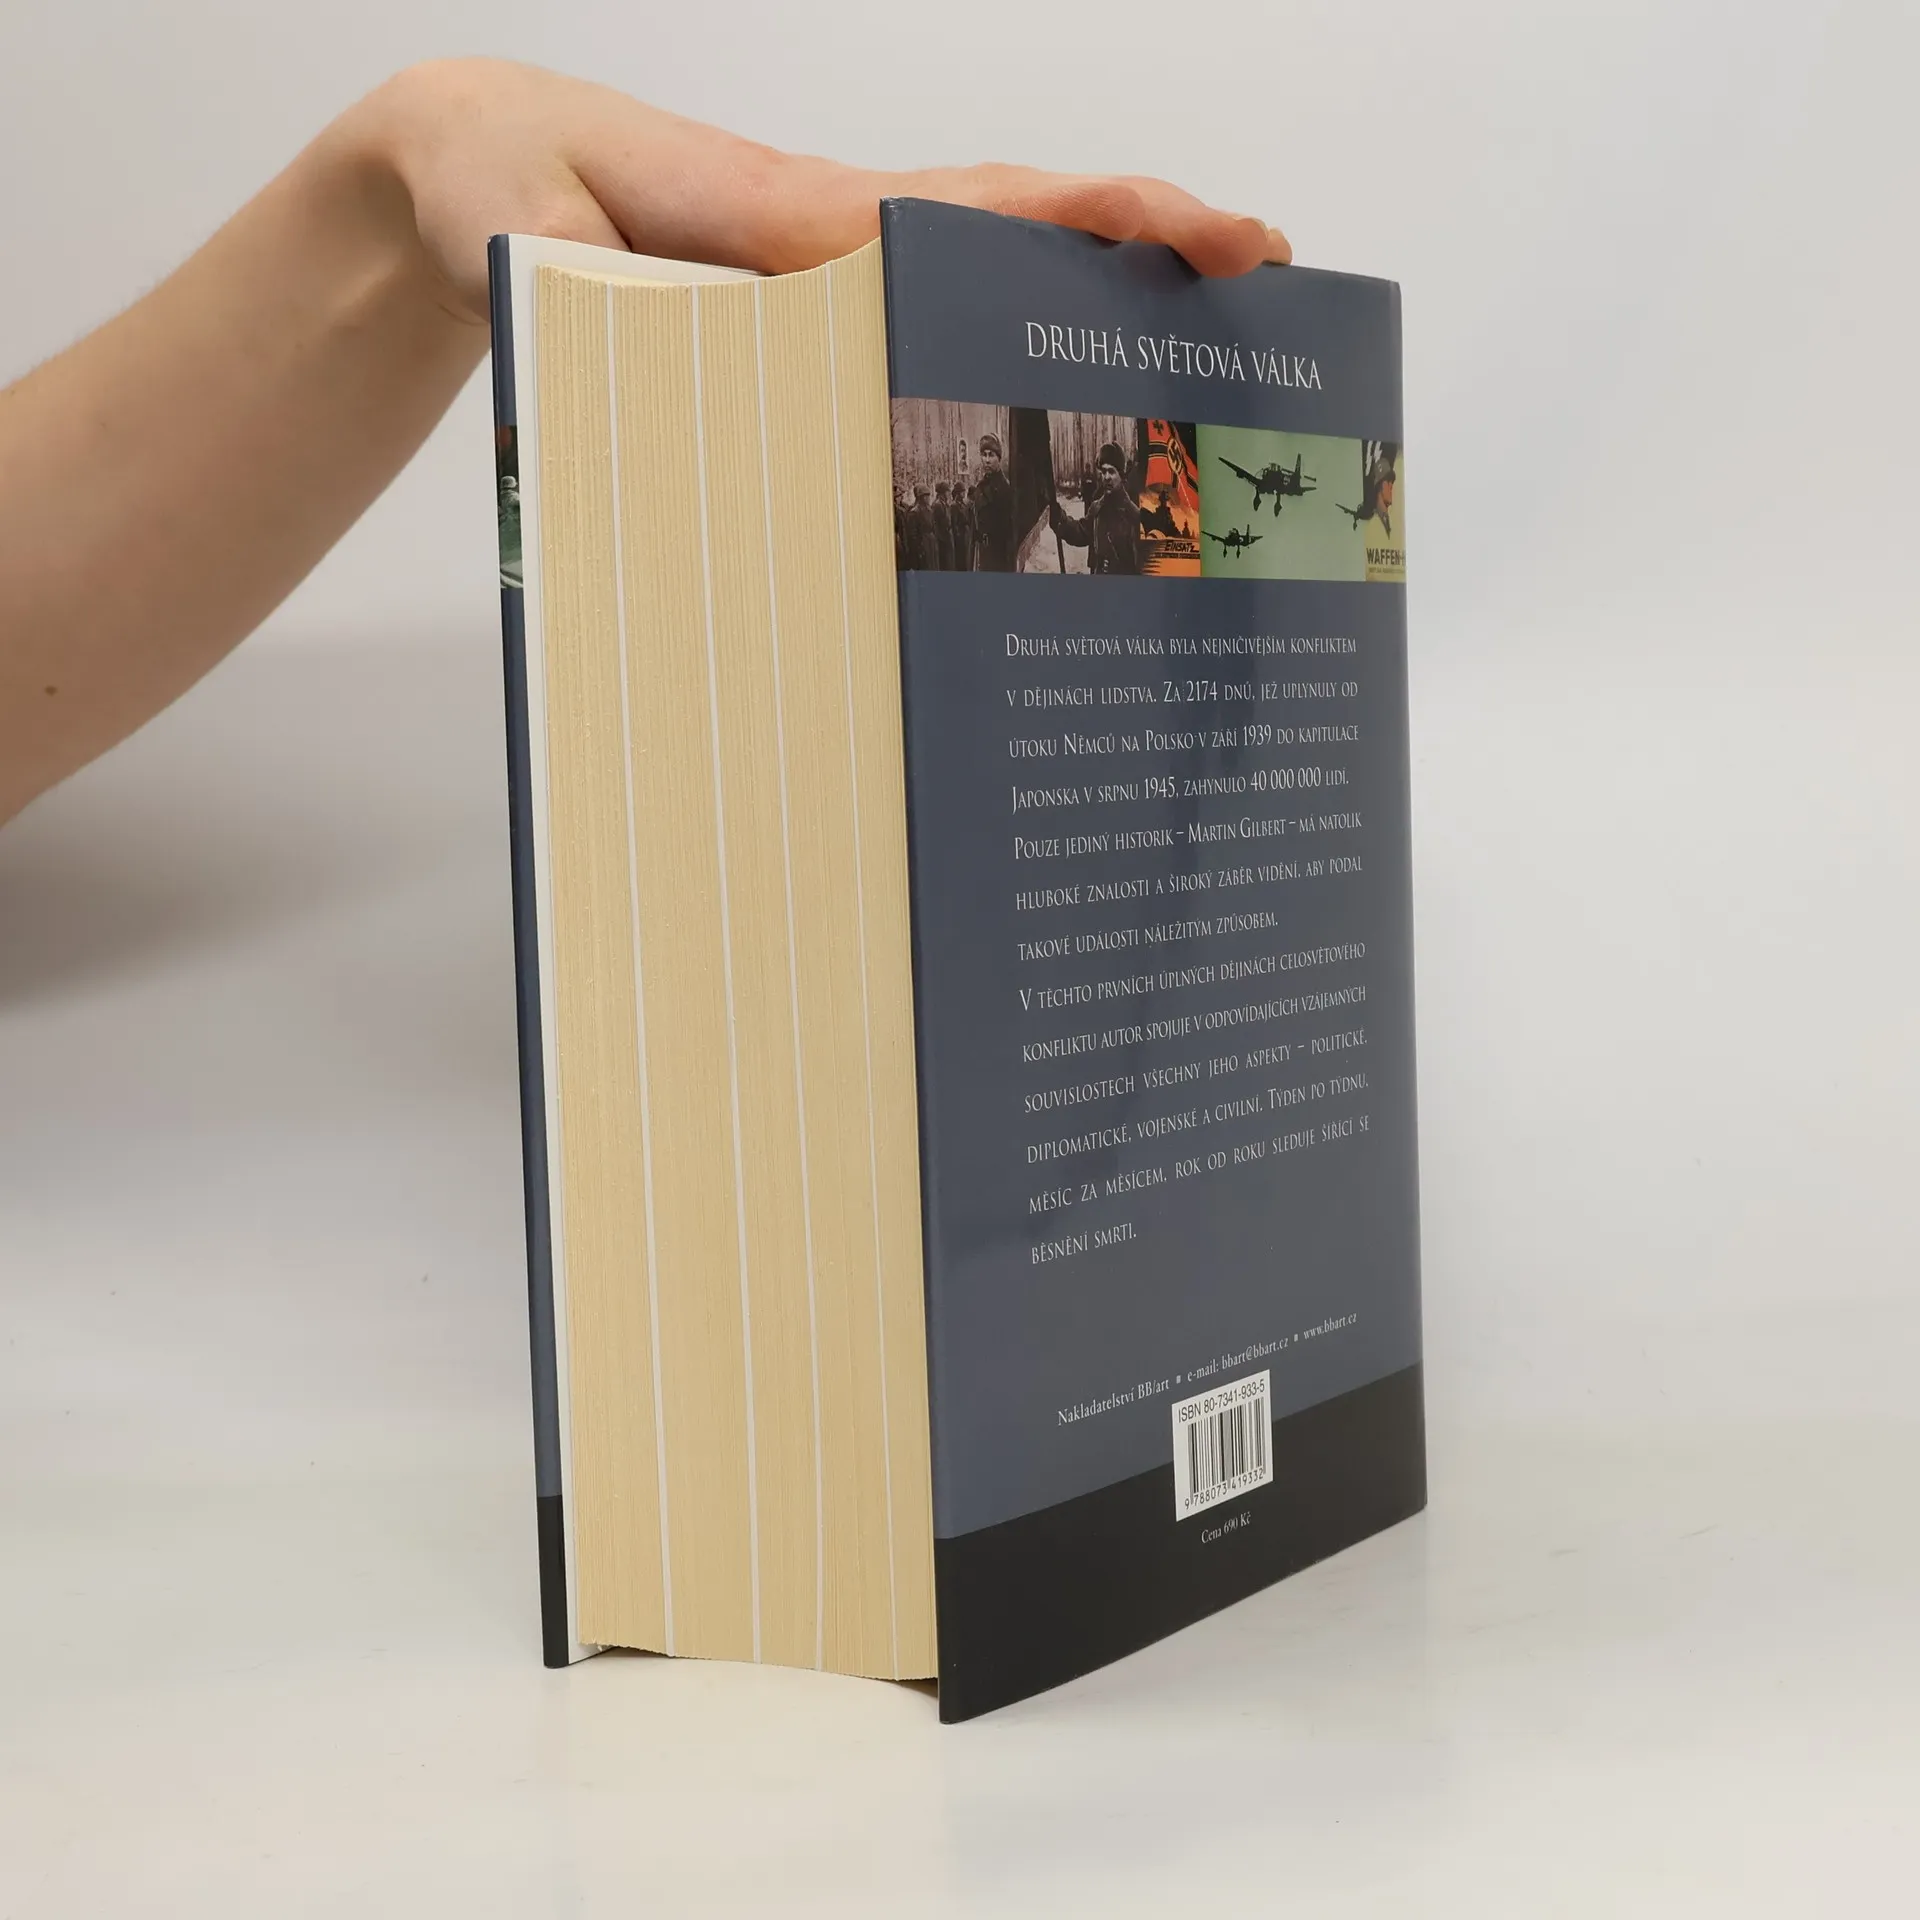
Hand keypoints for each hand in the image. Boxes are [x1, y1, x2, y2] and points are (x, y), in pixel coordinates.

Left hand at [342, 60, 1290, 324]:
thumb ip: (586, 285)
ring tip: (1202, 354)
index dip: (1100, 220)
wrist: (471, 168)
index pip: (983, 212)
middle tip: (1267, 286)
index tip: (1209, 237)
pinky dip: (1004, 334)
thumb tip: (674, 346)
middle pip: (1021, 229)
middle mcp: (837, 235)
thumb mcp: (526, 231)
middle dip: (1146, 250)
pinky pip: (924, 316)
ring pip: (987, 271)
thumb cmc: (501, 183)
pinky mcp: (806, 305)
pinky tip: (1048, 393)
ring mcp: (829, 270)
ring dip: (1094, 299)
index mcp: (801, 216)